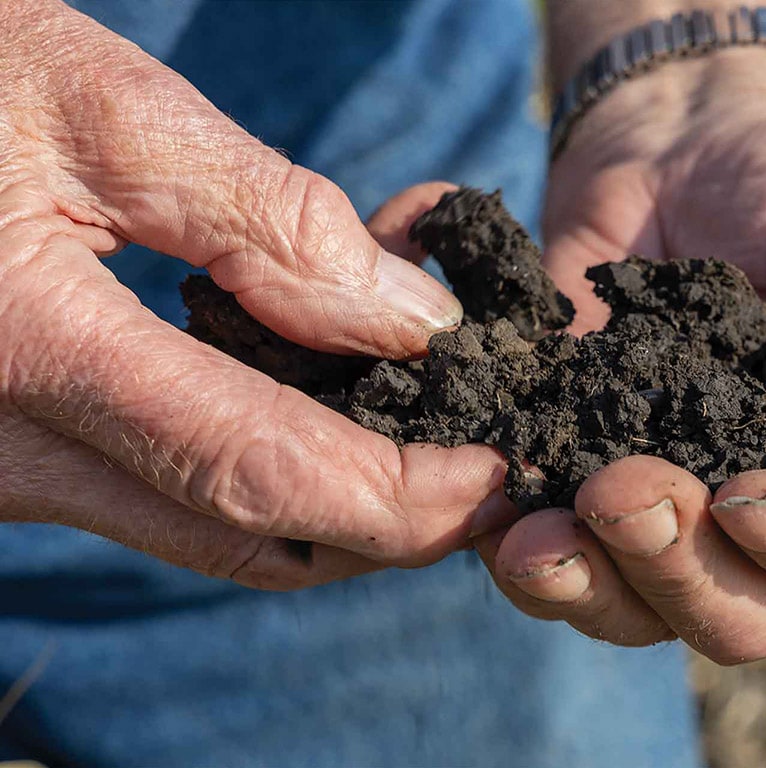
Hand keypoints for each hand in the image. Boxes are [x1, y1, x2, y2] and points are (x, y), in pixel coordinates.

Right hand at [0, 0, 516, 588]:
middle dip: (381, 527)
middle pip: (240, 534)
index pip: (251, 466)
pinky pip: (164, 499)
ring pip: (205, 533)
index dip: (390, 494)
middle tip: (481, 481)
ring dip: (330, 513)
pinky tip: (328, 426)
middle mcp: (3, 452)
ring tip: (426, 451)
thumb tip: (412, 321)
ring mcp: (1, 470)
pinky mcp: (14, 459)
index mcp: (23, 348)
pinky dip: (264, 483)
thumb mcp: (95, 106)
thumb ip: (263, 217)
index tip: (491, 477)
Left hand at [476, 49, 765, 660]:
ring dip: (587, 586)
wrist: (688, 152)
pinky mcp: (583, 485)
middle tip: (621, 492)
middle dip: (681, 571)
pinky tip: (488, 508)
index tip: (751, 496)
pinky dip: (517, 547)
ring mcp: (674, 515)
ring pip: (639, 609)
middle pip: (746, 618)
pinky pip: (554, 556)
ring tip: (534, 538)